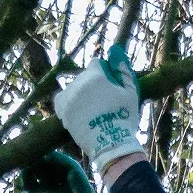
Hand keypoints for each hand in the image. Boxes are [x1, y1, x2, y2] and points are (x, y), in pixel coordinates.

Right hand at [19, 151, 112, 192]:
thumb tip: (73, 172)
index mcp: (82, 190)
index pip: (69, 167)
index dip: (57, 159)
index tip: (44, 155)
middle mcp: (69, 191)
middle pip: (54, 170)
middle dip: (42, 163)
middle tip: (28, 159)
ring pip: (42, 180)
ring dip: (32, 174)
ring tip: (21, 172)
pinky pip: (35, 192)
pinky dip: (28, 187)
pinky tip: (20, 185)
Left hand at [54, 44, 144, 172]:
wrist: (111, 144)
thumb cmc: (125, 117)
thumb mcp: (131, 91)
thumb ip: (123, 69)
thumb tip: (114, 49)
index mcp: (96, 75)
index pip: (96, 64)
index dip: (104, 74)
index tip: (110, 87)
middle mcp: (79, 83)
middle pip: (84, 77)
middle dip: (92, 85)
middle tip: (103, 103)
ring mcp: (69, 97)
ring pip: (73, 88)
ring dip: (81, 94)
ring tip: (92, 111)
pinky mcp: (62, 111)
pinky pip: (60, 99)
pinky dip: (67, 102)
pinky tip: (78, 110)